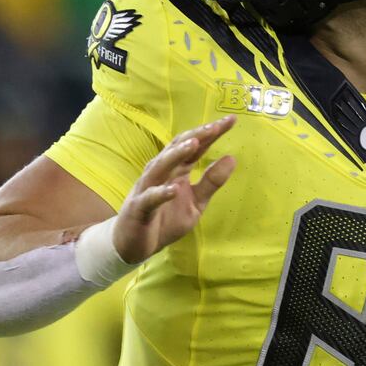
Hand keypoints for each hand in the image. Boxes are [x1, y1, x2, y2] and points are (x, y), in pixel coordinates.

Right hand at [112, 116, 236, 262]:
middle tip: (216, 125)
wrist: (133, 245)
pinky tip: (173, 189)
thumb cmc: (165, 220)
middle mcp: (161, 173)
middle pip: (178, 148)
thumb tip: (232, 158)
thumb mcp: (196, 203)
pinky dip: (161, 193)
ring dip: (176, 154)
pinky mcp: (139, 208)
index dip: (212, 133)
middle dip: (197, 135)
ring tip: (195, 144)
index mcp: (176, 170)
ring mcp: (147, 188)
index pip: (195, 147)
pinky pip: (150, 198)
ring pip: (161, 166)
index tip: (231, 120)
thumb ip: (211, 182)